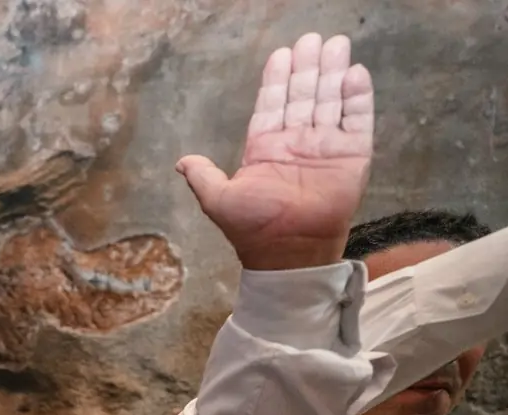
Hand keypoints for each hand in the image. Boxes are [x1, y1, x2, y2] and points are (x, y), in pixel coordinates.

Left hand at [177, 33, 372, 271]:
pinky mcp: (351, 156)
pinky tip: (355, 73)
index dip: (276, 80)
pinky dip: (357, 98)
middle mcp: (296, 143)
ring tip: (336, 43)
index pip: (272, 105)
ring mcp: (325, 147)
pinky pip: (357, 121)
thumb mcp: (218, 200)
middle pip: (303, 95)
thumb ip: (203, 176)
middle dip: (307, 67)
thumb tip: (180, 162)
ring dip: (333, 73)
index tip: (282, 54)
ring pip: (330, 101)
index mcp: (266, 149)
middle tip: (312, 38)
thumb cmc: (252, 229)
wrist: (288, 253)